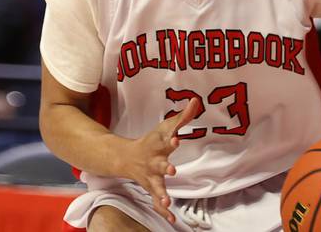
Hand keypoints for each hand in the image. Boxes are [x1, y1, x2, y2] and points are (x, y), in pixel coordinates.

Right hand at [122, 97, 200, 223]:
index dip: (170, 139)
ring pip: (155, 186)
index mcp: (157, 145)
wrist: (125, 158)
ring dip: (161, 194)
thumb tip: (196, 101)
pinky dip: (162, 210)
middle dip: (165, 167)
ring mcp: (151, 177)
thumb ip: (183, 117)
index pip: (164, 140)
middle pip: (159, 164)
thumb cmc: (152, 141)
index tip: (176, 139)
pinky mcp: (151, 189)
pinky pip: (156, 202)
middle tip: (172, 170)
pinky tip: (171, 218)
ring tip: (167, 201)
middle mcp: (153, 162)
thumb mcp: (165, 127)